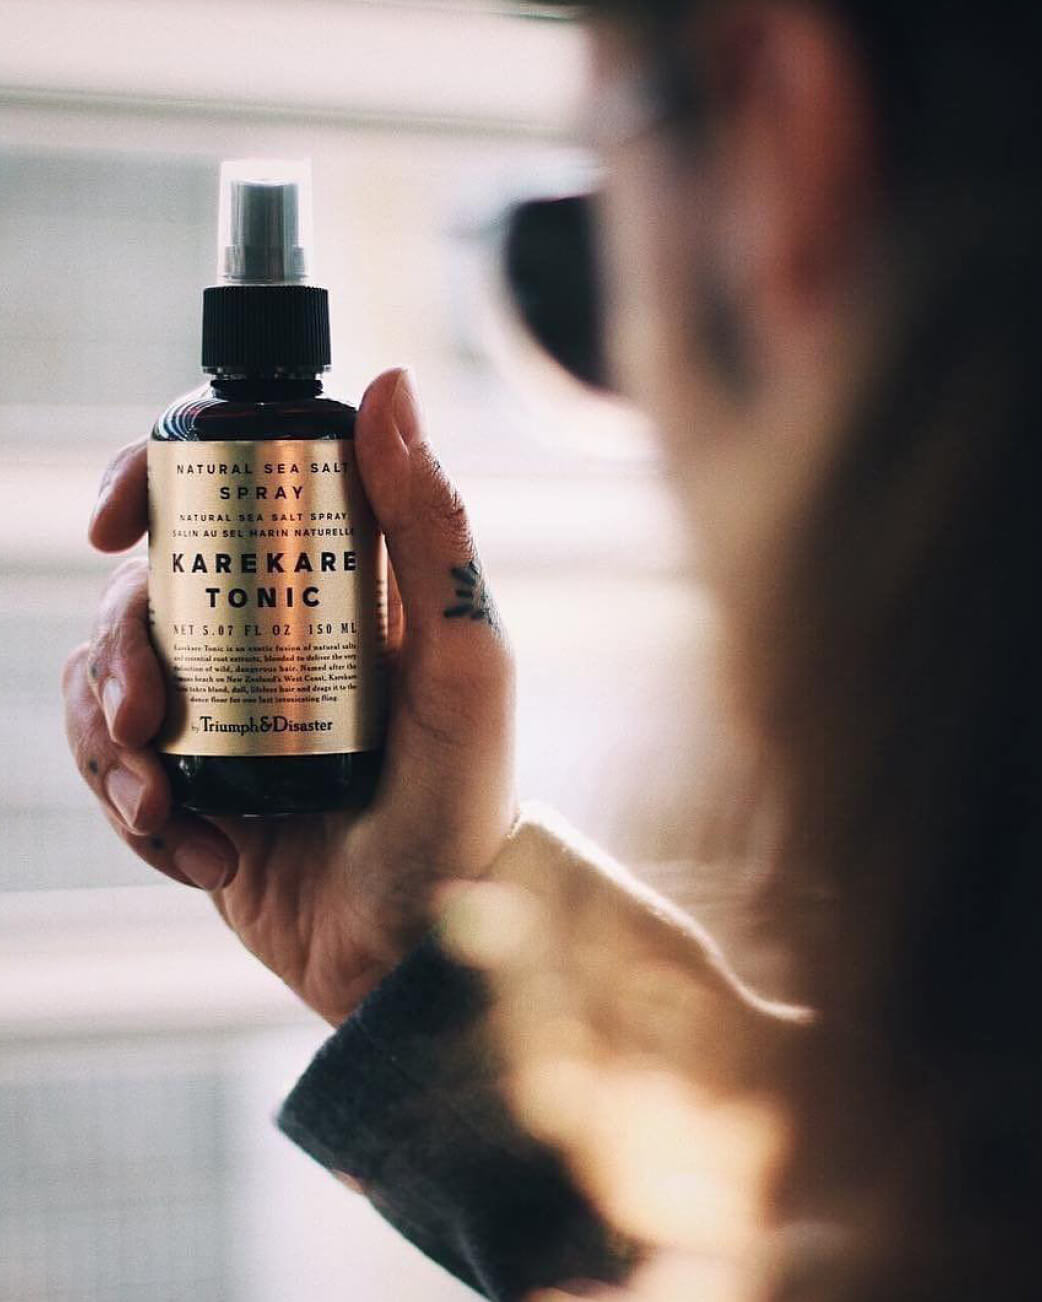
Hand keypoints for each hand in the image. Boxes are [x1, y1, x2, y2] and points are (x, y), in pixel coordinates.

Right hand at [62, 369, 517, 1024]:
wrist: (417, 944)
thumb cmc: (463, 800)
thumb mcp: (464, 660)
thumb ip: (432, 528)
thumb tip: (388, 382)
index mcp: (323, 586)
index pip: (220, 493)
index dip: (148, 479)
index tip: (114, 516)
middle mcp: (264, 637)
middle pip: (140, 589)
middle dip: (121, 648)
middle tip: (148, 714)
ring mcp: (220, 711)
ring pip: (102, 678)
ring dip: (112, 740)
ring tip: (166, 807)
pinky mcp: (187, 785)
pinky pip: (108, 769)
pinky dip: (130, 808)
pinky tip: (198, 853)